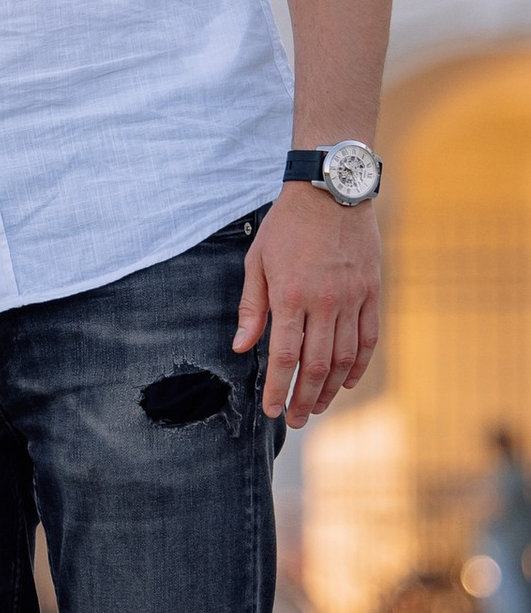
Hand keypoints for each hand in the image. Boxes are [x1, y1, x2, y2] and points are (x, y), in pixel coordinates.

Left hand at [238, 184, 381, 427]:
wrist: (331, 191)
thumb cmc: (287, 226)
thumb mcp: (257, 260)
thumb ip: (252, 307)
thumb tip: (242, 347)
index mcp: (291, 295)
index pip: (285, 355)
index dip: (278, 388)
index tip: (270, 410)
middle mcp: (325, 302)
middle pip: (317, 365)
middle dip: (304, 398)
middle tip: (295, 420)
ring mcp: (352, 299)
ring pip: (345, 358)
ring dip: (331, 389)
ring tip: (317, 407)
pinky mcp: (371, 293)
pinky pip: (368, 339)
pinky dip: (358, 366)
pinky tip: (347, 382)